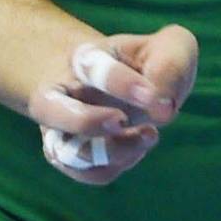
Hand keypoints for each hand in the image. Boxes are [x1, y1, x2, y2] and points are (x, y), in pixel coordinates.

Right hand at [30, 26, 198, 186]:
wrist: (123, 81)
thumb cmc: (145, 63)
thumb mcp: (167, 48)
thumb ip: (171, 64)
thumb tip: (164, 106)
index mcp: (84, 58)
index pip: (91, 69)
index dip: (122, 83)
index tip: (154, 96)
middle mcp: (61, 94)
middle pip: (49, 109)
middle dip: (86, 121)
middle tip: (122, 121)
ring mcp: (62, 129)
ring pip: (66, 152)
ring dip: (110, 152)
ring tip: (150, 135)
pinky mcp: (74, 157)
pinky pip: (90, 172)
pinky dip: (118, 165)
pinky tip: (142, 143)